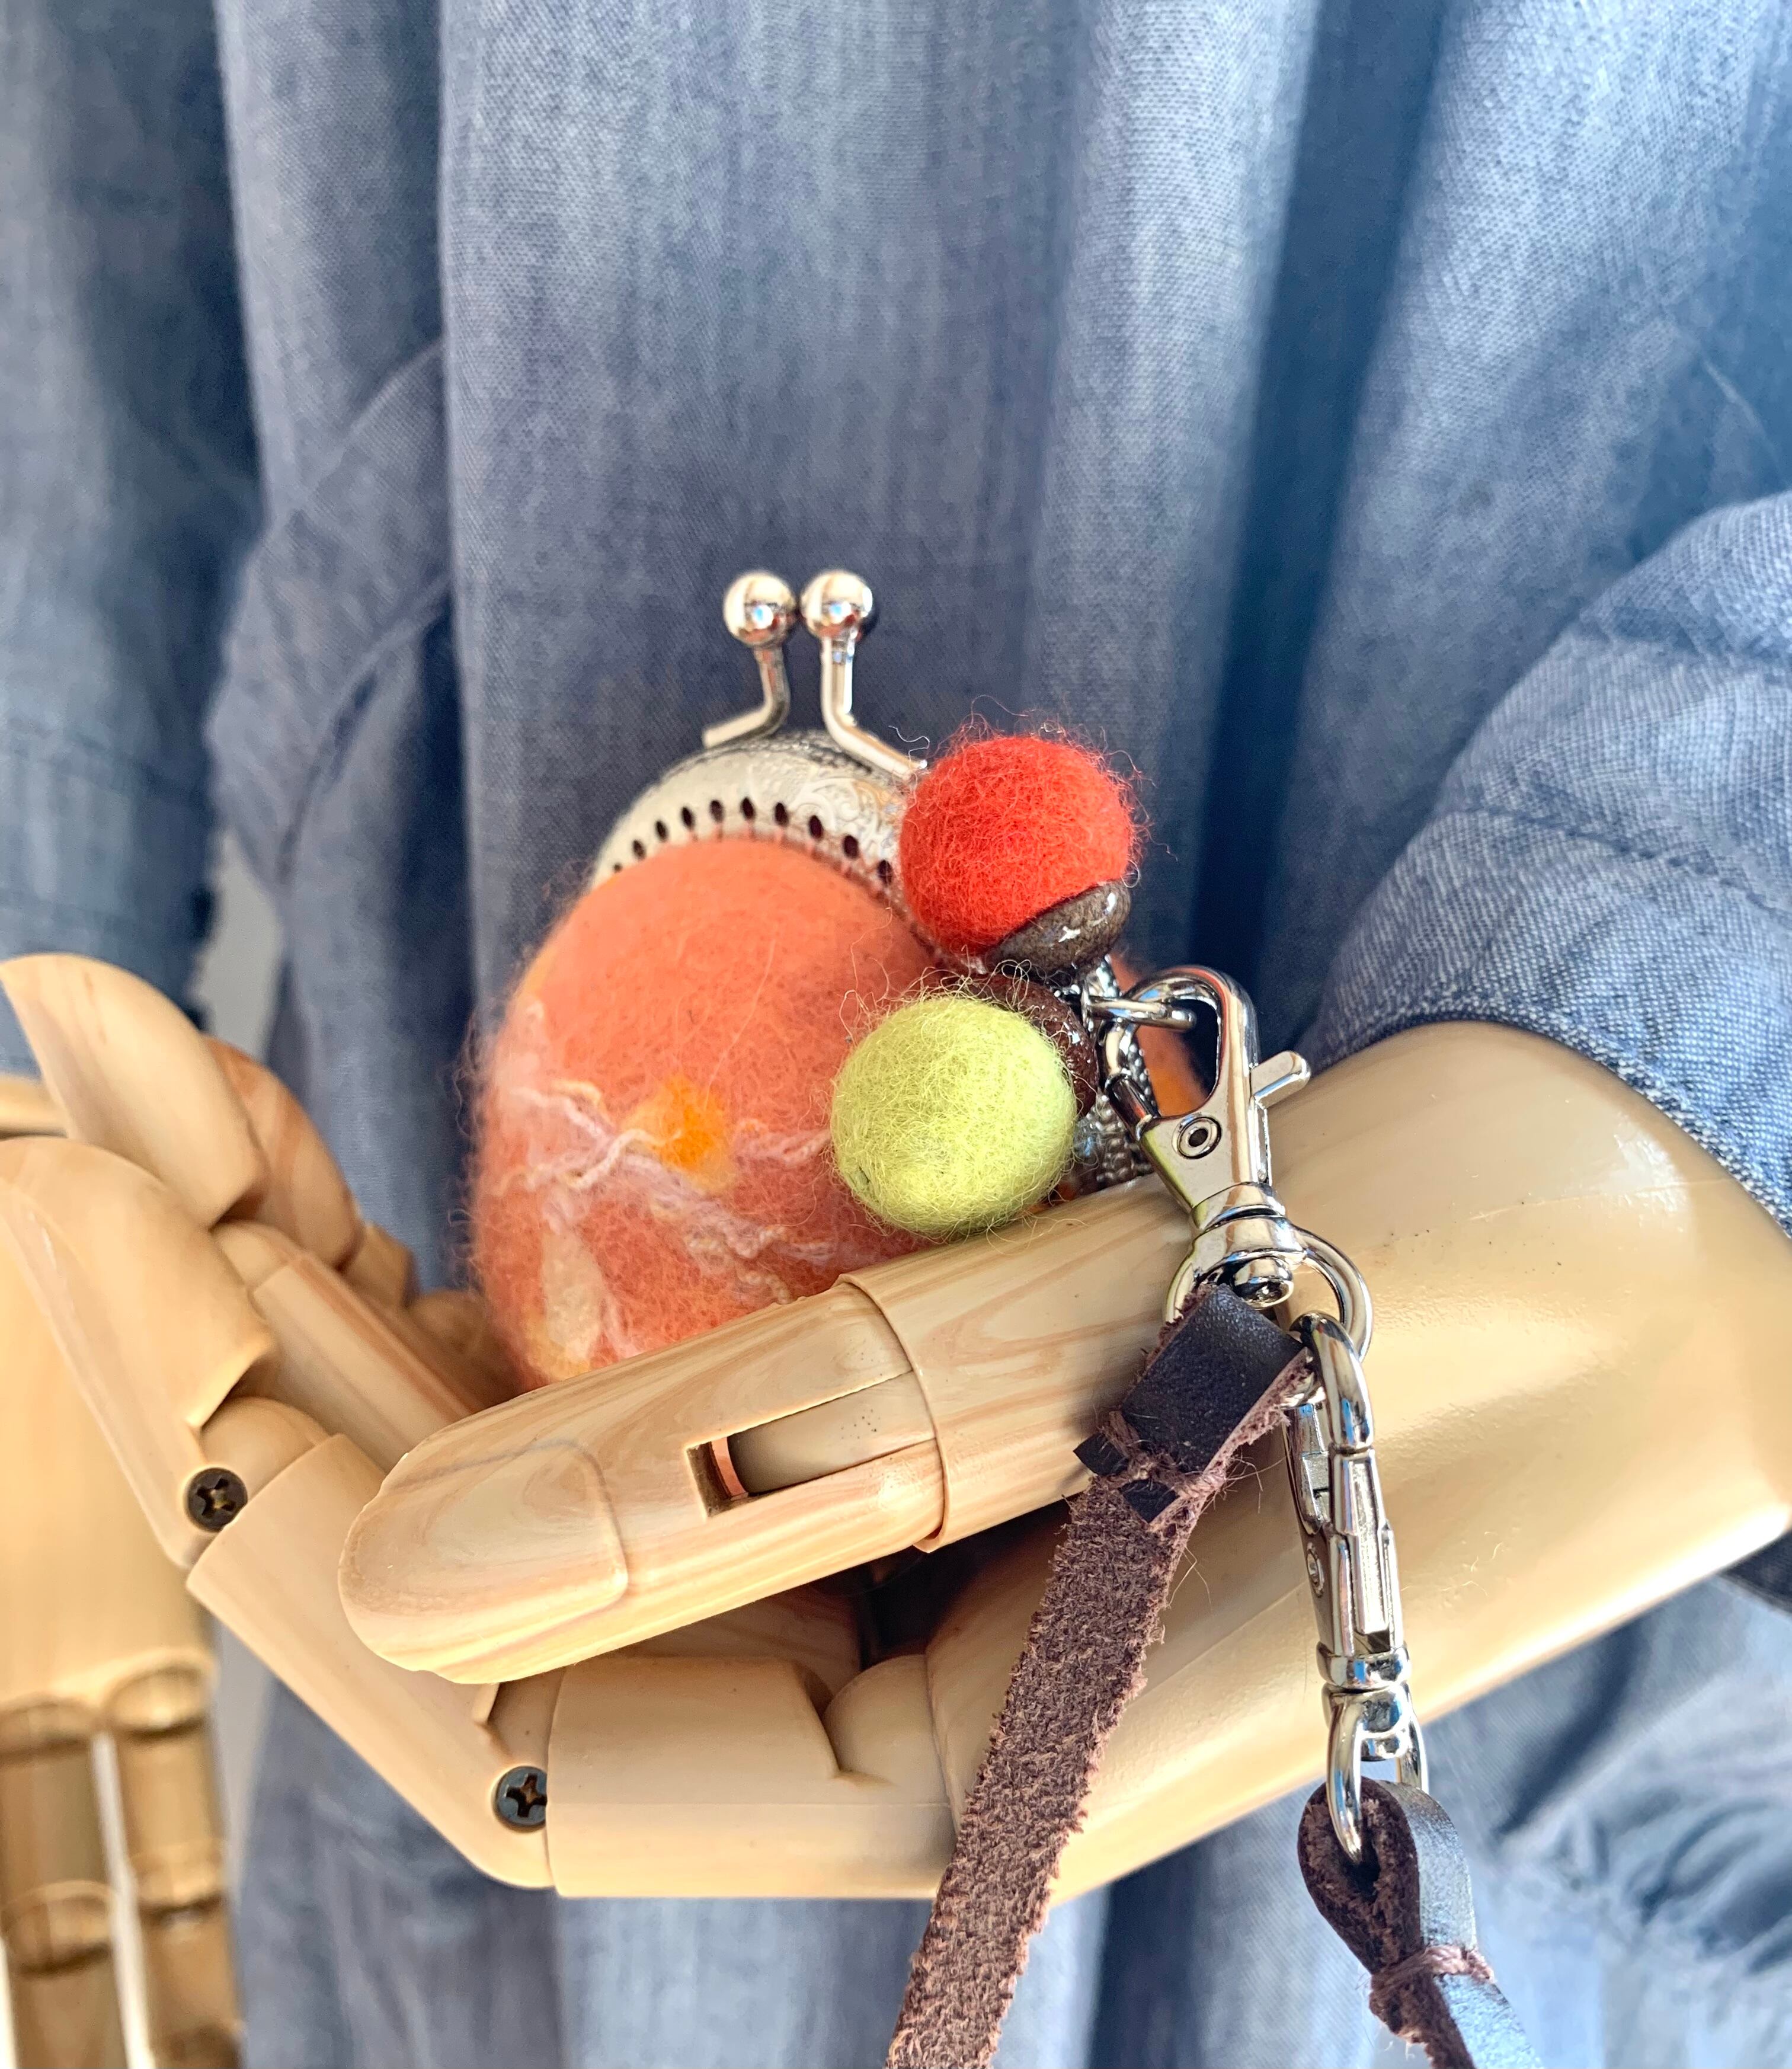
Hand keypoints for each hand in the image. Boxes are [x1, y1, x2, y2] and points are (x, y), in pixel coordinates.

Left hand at [3, 954, 1787, 1905]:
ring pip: (524, 1458)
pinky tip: (348, 1124)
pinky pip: (635, 1361)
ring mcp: (885, 1534)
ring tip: (142, 1069)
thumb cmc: (1529, 1283)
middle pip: (478, 1568)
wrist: (1697, 1204)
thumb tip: (417, 1556)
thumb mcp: (1203, 1327)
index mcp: (973, 1754)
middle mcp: (891, 1671)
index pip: (523, 1727)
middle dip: (243, 1334)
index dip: (279, 1518)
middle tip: (59, 1087)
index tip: (107, 1250)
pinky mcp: (904, 1402)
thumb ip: (829, 1439)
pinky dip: (488, 1237)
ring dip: (327, 1266)